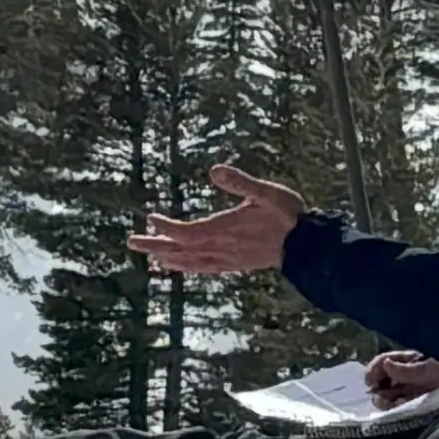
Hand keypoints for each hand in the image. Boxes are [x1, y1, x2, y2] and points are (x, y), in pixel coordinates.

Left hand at [129, 161, 307, 281]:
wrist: (307, 246)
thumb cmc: (287, 215)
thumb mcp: (266, 192)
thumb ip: (241, 182)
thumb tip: (216, 169)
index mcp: (225, 229)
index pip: (187, 231)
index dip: (166, 228)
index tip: (149, 219)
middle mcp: (221, 248)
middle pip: (182, 250)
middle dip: (155, 245)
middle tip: (131, 242)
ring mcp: (227, 259)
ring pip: (191, 262)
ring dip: (168, 258)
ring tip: (150, 256)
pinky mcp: (234, 265)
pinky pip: (204, 268)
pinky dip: (187, 267)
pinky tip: (180, 267)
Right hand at [365, 350, 438, 403]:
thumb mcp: (434, 369)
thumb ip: (409, 369)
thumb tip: (386, 365)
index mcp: (412, 362)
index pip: (385, 362)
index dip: (375, 369)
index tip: (370, 380)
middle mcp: (409, 377)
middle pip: (383, 380)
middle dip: (378, 387)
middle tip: (379, 395)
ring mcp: (412, 393)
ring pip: (388, 396)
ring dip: (385, 400)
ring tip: (390, 403)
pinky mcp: (417, 409)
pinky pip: (399, 409)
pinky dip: (395, 409)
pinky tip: (399, 409)